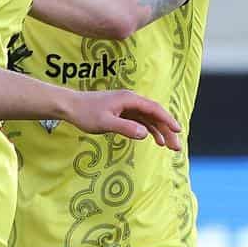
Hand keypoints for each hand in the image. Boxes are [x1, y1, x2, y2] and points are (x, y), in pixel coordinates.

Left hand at [64, 89, 183, 150]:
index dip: (168, 120)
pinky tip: (154, 139)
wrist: (69, 106)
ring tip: (168, 146)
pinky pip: (140, 120)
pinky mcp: (121, 111)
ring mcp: (126, 106)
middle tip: (176, 147)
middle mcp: (130, 100)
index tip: (178, 131)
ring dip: (159, 131)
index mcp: (129, 99)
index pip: (154, 109)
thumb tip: (145, 133)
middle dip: (166, 129)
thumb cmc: (85, 113)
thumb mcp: (105, 122)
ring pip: (148, 118)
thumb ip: (125, 127)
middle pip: (154, 114)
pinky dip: (148, 129)